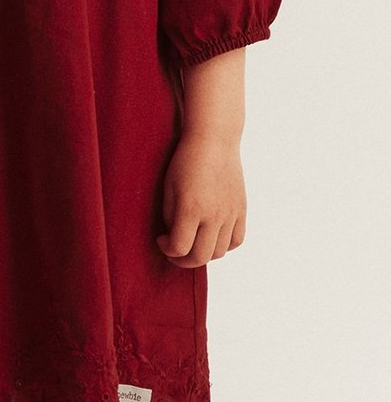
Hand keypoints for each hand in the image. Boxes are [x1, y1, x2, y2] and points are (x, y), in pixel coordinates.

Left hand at [155, 131, 246, 265]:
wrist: (214, 140)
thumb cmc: (185, 161)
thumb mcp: (169, 188)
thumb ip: (171, 217)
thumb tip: (175, 237)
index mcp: (192, 209)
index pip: (179, 248)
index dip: (167, 250)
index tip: (161, 240)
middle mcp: (214, 215)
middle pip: (201, 257)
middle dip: (183, 260)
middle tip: (174, 251)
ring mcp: (230, 214)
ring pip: (219, 252)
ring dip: (203, 254)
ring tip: (192, 242)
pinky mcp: (241, 210)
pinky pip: (236, 240)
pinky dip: (223, 246)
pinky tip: (211, 237)